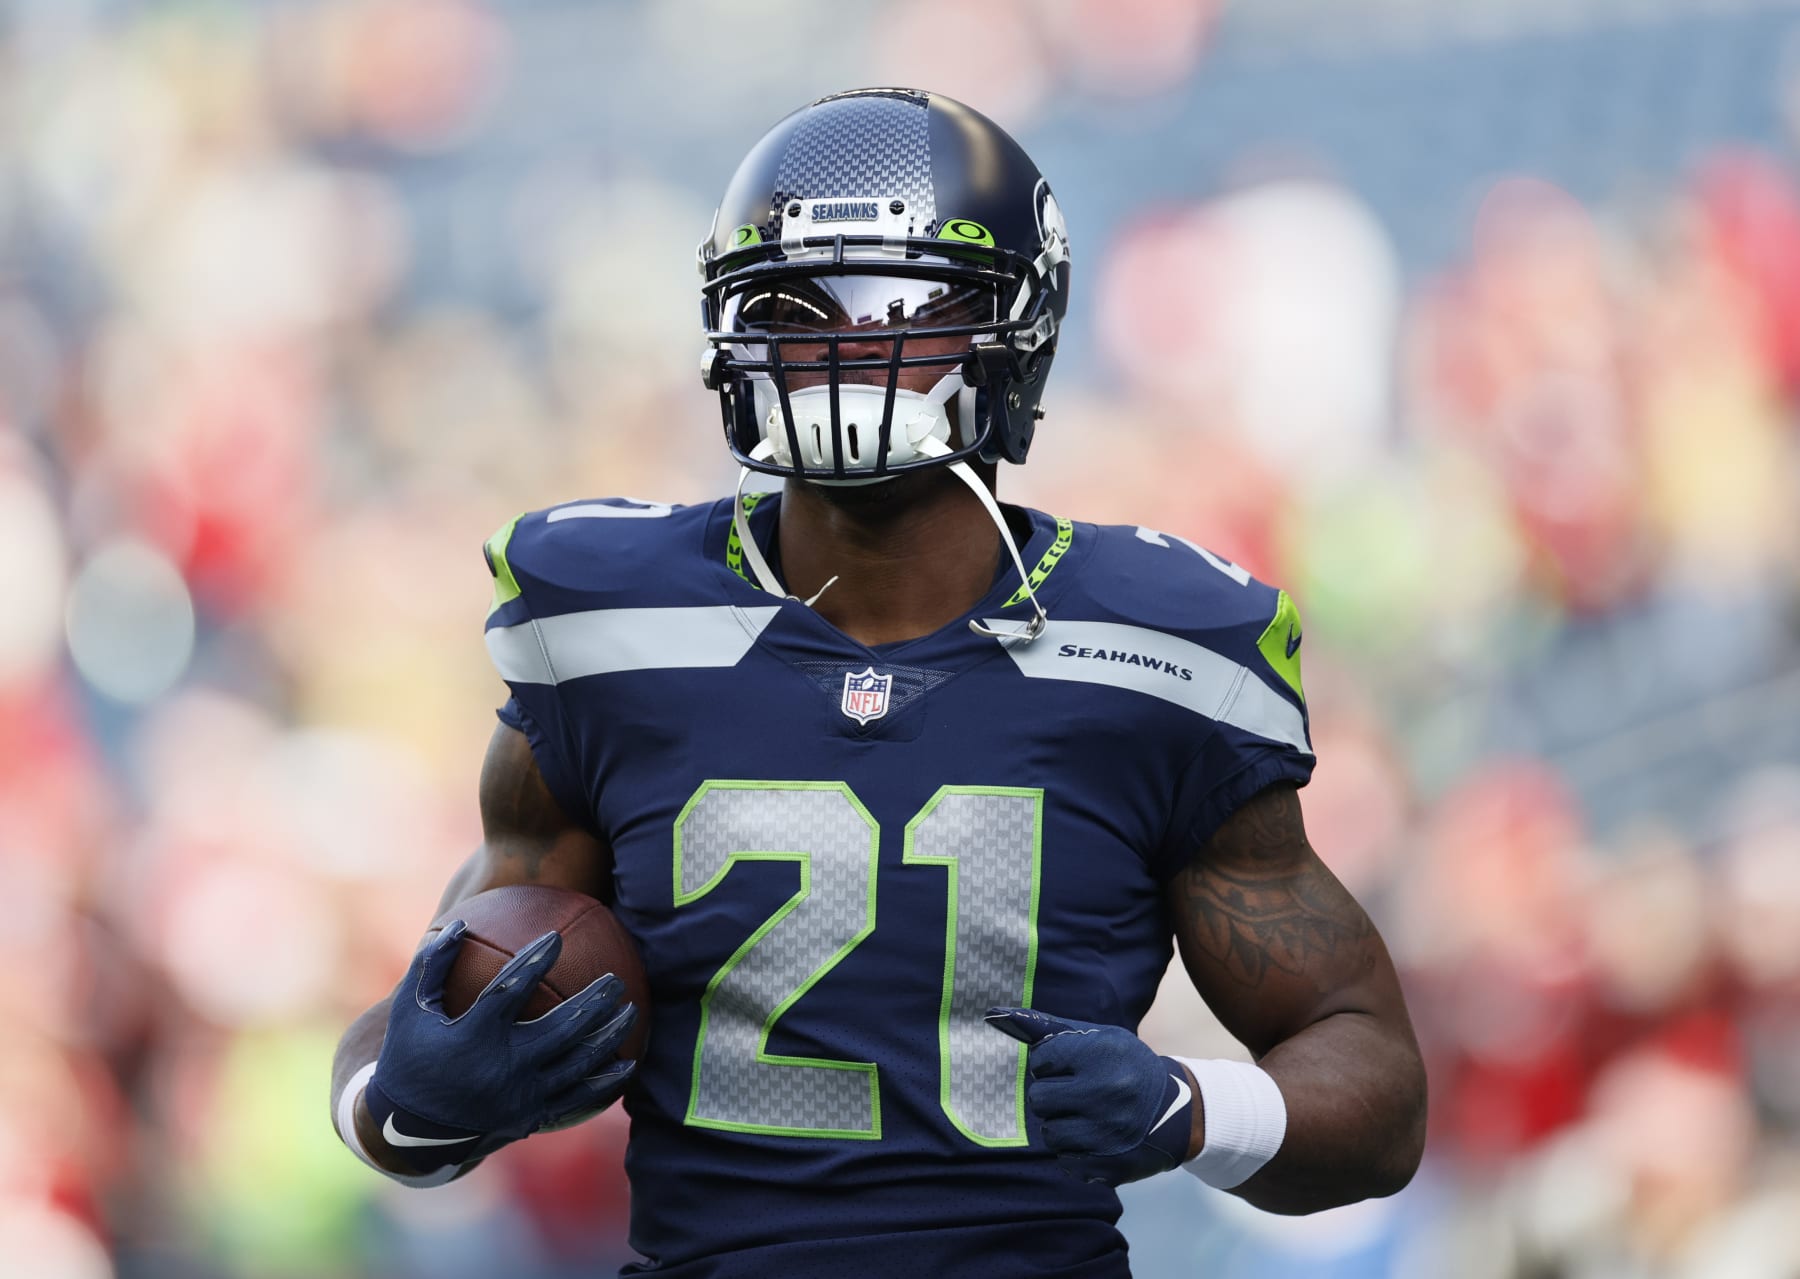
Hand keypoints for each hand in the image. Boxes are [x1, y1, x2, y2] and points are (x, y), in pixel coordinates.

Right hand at [366, 922, 637, 1173]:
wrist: (408, 1130)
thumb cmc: (410, 1057)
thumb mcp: (409, 1010)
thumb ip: (431, 966)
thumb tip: (459, 923)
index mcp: (472, 1037)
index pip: (510, 990)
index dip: (534, 961)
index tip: (555, 938)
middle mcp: (502, 1067)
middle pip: (562, 1028)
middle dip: (595, 1001)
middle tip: (616, 979)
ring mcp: (519, 1095)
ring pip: (578, 1063)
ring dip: (609, 1035)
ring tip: (631, 1010)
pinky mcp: (530, 1117)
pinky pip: (577, 1099)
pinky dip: (605, 1083)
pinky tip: (627, 1065)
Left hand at [986, 1006, 1192, 1186]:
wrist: (1179, 1112)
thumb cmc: (1126, 1067)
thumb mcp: (1097, 1037)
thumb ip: (1044, 1029)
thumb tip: (992, 1015)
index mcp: (1101, 1055)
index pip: (1041, 1060)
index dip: (1054, 1063)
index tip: (1075, 1066)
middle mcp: (1104, 1093)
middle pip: (1039, 1098)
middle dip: (1053, 1095)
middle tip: (1080, 1093)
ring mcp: (1107, 1134)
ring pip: (1049, 1132)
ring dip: (1062, 1124)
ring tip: (1089, 1116)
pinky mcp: (1108, 1166)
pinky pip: (1065, 1160)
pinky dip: (1076, 1150)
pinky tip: (1097, 1138)